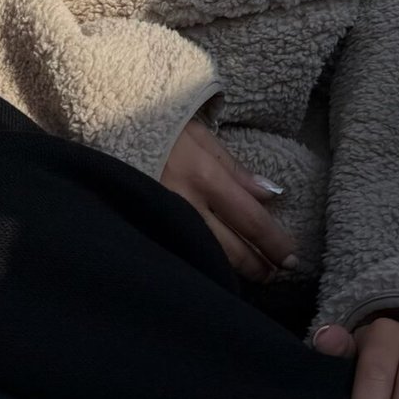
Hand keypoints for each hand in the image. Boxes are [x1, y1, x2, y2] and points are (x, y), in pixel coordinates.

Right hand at [160, 116, 297, 283]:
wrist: (107, 123)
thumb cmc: (160, 124)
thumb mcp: (200, 135)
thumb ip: (234, 168)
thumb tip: (269, 194)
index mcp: (205, 177)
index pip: (251, 220)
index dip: (274, 243)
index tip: (292, 258)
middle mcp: (186, 205)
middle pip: (230, 248)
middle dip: (258, 265)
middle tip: (276, 274)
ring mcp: (163, 219)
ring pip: (206, 256)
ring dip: (233, 269)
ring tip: (253, 276)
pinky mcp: (146, 227)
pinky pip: (180, 251)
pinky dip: (201, 262)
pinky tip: (212, 268)